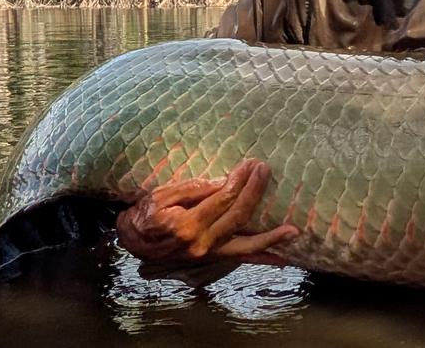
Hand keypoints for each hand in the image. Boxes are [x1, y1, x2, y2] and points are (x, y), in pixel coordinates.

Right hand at [116, 158, 298, 264]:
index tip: (249, 164)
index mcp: (186, 226)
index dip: (239, 181)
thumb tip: (225, 182)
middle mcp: (200, 244)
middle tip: (264, 169)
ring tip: (293, 230)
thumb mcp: (162, 195)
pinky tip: (282, 258)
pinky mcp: (211, 259)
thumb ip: (195, 189)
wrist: (131, 241)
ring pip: (244, 246)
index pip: (222, 199)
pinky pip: (240, 258)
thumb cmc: (144, 214)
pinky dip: (261, 257)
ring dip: (270, 238)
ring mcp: (207, 256)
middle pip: (237, 217)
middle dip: (254, 191)